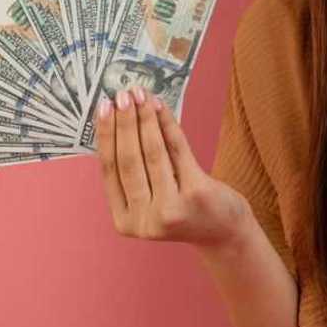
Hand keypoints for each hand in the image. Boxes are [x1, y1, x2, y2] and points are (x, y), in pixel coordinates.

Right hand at [94, 87, 253, 250]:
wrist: (224, 232)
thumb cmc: (184, 209)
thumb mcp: (153, 199)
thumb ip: (135, 173)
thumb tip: (120, 122)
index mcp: (125, 221)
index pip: (109, 171)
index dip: (105, 136)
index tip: (102, 108)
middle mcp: (145, 220)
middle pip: (128, 160)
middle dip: (123, 123)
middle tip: (120, 95)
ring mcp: (171, 209)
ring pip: (153, 153)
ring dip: (145, 119)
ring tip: (140, 95)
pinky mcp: (196, 194)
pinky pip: (178, 151)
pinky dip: (168, 125)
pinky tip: (160, 107)